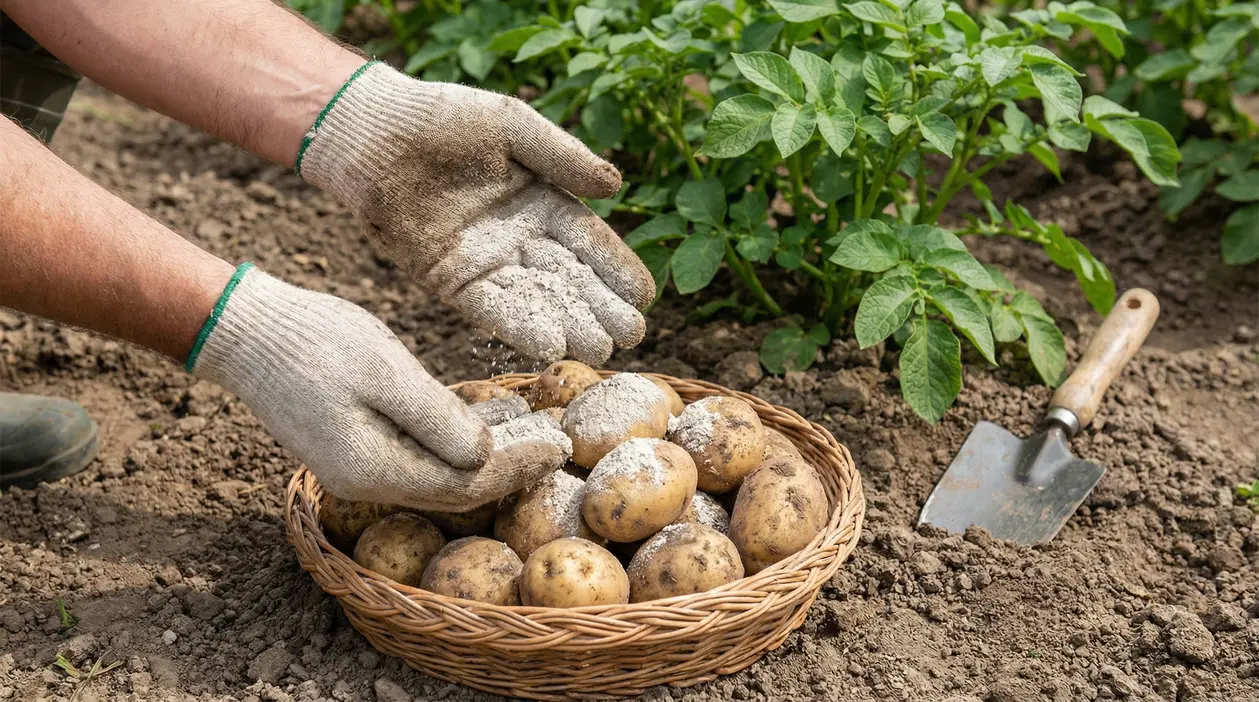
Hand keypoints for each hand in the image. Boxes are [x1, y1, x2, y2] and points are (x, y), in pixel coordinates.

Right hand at [187, 265, 569, 510]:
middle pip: (454, 491)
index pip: (465, 485)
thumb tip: (485, 455)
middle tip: (558, 445)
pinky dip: (454, 449)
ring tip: (531, 437)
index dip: (517, 468)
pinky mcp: (350, 449)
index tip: (560, 446)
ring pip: (436, 479)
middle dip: (509, 469)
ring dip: (485, 461)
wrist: (243, 329)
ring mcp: (354, 469)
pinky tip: (482, 427)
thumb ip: (436, 417)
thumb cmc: (313, 340)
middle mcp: (364, 482)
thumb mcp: (385, 370)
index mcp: (373, 469)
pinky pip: (415, 461)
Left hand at [299, 62, 655, 364]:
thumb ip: (562, 156)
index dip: (618, 269)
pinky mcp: (450, 281)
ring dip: (567, 326)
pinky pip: (491, 309)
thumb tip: (615, 186)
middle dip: (601, 309)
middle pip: (569, 279)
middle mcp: (520, 238)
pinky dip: (519, 327)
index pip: (590, 242)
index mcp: (543, 201)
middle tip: (631, 338)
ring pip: (536, 301)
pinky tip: (548, 345)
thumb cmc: (443, 117)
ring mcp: (486, 263)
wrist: (374, 134)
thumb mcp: (512, 126)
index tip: (645, 297)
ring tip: (598, 350)